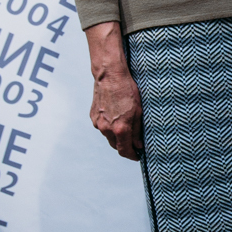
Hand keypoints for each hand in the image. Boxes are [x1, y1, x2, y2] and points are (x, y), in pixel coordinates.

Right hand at [85, 22, 143, 160]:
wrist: (110, 75)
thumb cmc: (127, 90)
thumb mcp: (139, 111)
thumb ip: (137, 130)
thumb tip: (138, 145)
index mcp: (120, 129)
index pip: (125, 151)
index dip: (132, 156)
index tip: (138, 156)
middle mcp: (106, 128)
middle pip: (116, 146)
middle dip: (125, 146)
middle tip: (135, 143)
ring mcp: (98, 123)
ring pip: (109, 136)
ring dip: (117, 136)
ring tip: (126, 126)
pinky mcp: (93, 116)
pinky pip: (102, 127)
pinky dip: (109, 127)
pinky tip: (116, 117)